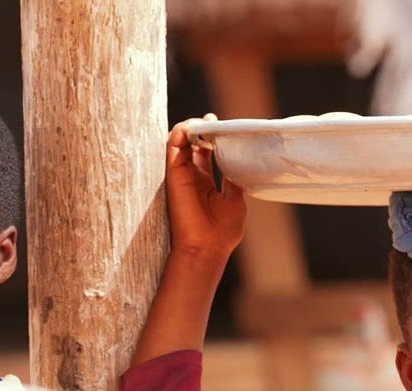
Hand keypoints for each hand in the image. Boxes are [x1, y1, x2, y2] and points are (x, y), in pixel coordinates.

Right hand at [167, 114, 245, 257]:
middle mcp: (192, 176)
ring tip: (205, 123)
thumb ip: (233, 178)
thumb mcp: (235, 199)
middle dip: (203, 128)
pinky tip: (193, 127)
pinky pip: (172, 146)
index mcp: (206, 181)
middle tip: (213, 121)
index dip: (213, 137)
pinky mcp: (173, 174)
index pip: (206, 151)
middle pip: (193, 143)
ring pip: (180, 141)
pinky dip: (181, 132)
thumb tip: (238, 160)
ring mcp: (181, 174)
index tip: (223, 127)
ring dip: (192, 127)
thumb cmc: (223, 230)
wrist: (208, 247)